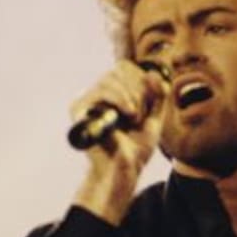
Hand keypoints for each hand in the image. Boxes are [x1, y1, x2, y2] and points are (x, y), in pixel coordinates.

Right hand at [68, 60, 169, 224]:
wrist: (124, 169)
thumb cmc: (136, 147)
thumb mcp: (155, 117)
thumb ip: (158, 94)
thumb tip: (153, 73)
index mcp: (115, 92)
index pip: (127, 68)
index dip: (143, 81)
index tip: (149, 105)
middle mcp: (99, 93)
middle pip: (120, 69)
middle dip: (138, 90)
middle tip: (140, 114)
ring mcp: (87, 99)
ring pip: (111, 77)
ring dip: (130, 96)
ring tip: (134, 116)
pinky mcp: (79, 108)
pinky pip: (101, 90)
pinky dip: (119, 98)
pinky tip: (126, 113)